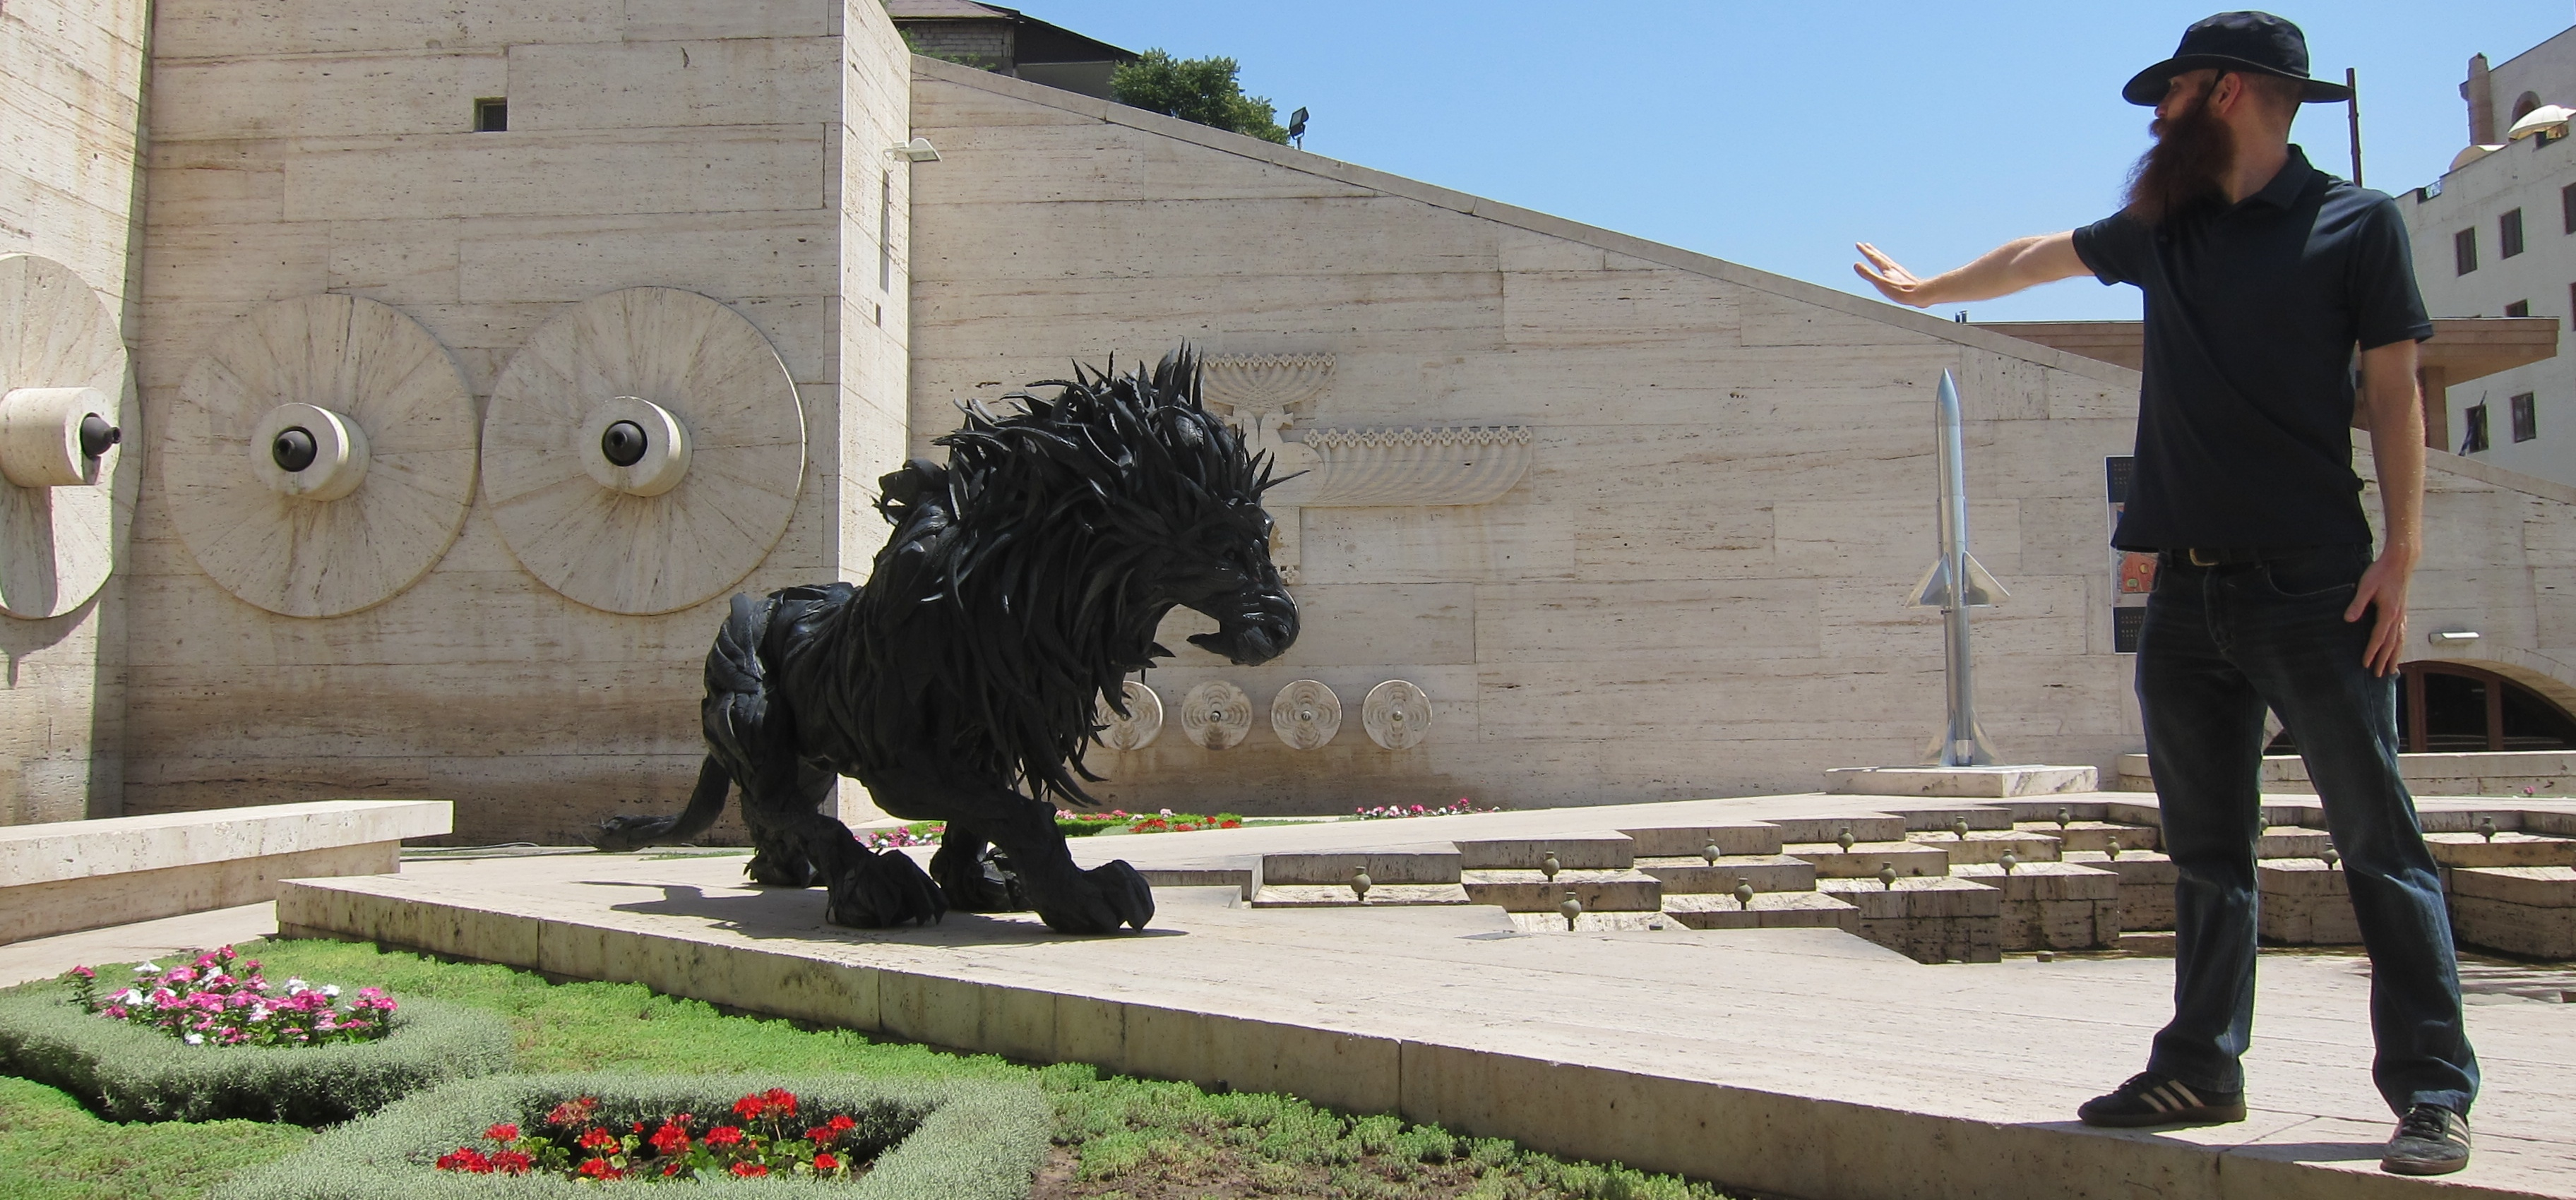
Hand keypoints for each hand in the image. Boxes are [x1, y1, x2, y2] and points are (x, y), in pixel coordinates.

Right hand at [1853, 243, 1935, 306]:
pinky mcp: (1904, 278)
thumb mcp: (1880, 283)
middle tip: (1866, 245)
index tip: (1858, 244)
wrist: (1920, 294)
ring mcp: (1900, 272)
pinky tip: (1891, 269)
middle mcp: (1893, 267)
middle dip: (1872, 251)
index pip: (1873, 257)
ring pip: (1887, 261)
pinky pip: (1893, 267)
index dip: (1865, 251)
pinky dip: (1888, 264)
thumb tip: (1856, 264)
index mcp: (1887, 268)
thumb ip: (1868, 274)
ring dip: (1880, 256)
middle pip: (1881, 256)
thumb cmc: (1900, 291)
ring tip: (1877, 253)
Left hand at [2344, 547, 2415, 676]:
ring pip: (2400, 640)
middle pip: (2391, 644)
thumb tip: (2348, 620)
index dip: (2372, 652)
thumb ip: (2357, 604)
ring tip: (2393, 670)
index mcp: (2389, 613)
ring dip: (2396, 656)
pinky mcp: (2403, 610)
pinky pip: (2403, 632)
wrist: (2400, 561)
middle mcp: (2398, 617)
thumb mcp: (2365, 586)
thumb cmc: (2381, 572)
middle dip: (2385, 660)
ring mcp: (2402, 614)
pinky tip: (2398, 649)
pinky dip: (2401, 644)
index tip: (2365, 664)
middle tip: (2379, 675)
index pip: (2378, 638)